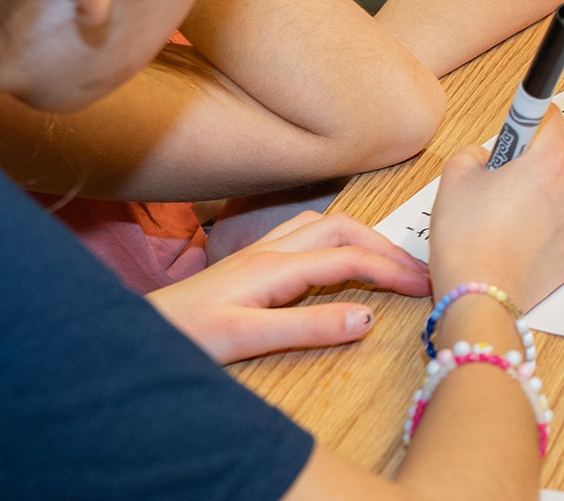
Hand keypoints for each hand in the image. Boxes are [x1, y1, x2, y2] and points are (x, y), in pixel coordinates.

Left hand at [146, 210, 429, 363]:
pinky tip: (339, 255)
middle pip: (344, 229)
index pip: (350, 259)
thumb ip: (310, 326)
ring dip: (363, 236)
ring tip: (389, 259)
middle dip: (386, 246)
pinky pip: (307, 234)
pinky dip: (338, 239)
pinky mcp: (251, 261)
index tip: (425, 286)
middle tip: (418, 270)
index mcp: (276, 267)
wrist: (137, 331)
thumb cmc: (185, 336)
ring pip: (325, 225)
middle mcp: (271, 250)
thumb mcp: (249, 338)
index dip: (392, 270)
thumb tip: (368, 317)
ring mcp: (260, 252)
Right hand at [427, 104, 563, 309]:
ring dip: (551, 181)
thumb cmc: (466, 235)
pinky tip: (522, 232)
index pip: (551, 114)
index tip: (517, 124)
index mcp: (549, 159)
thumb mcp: (455, 176)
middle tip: (514, 164)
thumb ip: (476, 152)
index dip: (527, 115)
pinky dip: (553, 215)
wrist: (481, 294)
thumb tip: (488, 156)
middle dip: (546, 145)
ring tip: (514, 202)